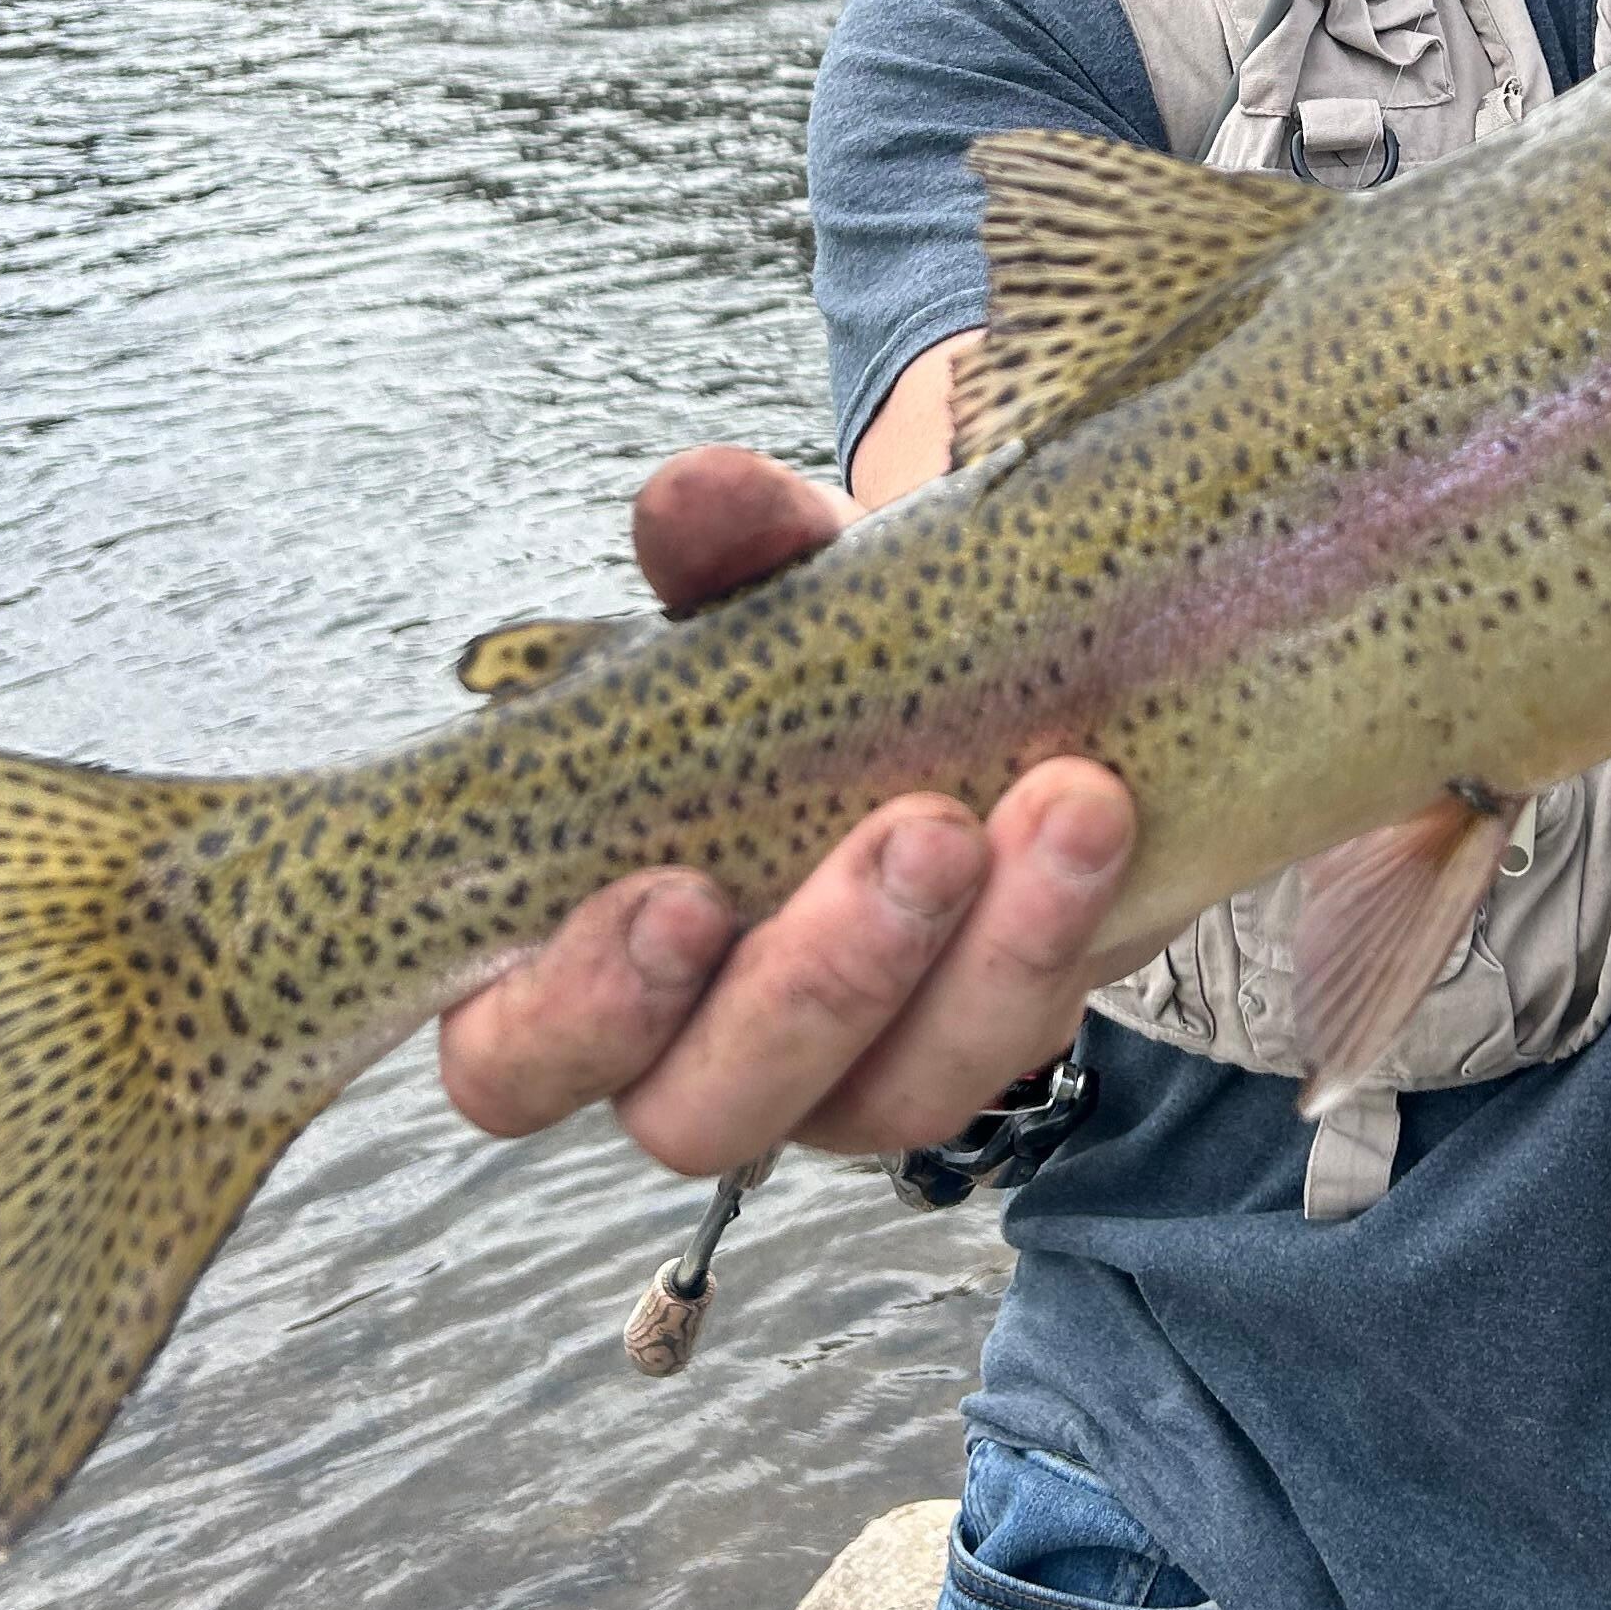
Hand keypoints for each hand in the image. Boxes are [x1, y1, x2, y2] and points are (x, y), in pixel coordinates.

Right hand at [436, 441, 1135, 1171]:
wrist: (986, 660)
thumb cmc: (816, 649)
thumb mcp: (780, 582)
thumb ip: (731, 546)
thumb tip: (689, 498)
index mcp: (579, 954)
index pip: (510, 1056)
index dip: (573, 1009)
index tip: (674, 893)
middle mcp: (693, 1047)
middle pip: (701, 1112)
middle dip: (812, 987)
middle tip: (921, 835)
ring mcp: (843, 1072)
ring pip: (884, 1098)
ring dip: (979, 963)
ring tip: (1063, 801)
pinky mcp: (978, 1047)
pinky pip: (1014, 1039)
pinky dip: (1060, 930)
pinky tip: (1100, 813)